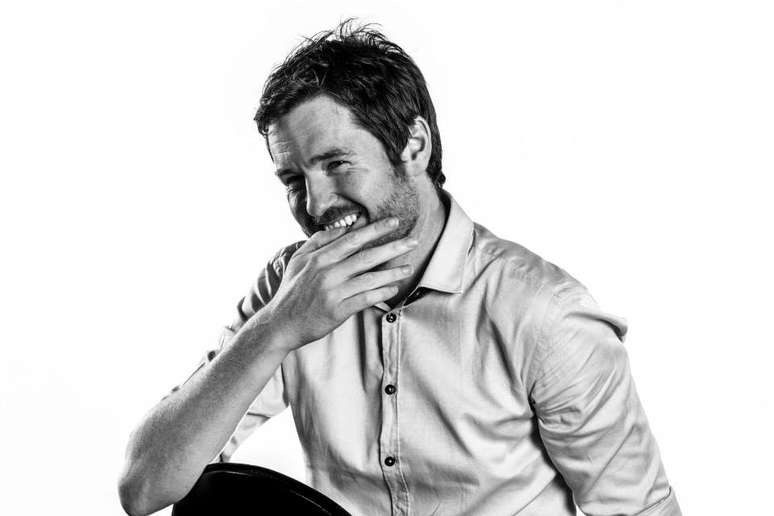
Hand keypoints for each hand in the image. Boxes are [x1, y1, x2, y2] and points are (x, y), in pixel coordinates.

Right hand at [257, 217, 416, 350]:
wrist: (281, 323)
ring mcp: (333, 292)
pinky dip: (381, 293)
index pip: (352, 239)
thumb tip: (343, 228)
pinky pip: (365, 299)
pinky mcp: (337, 311)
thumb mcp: (299, 260)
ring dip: (392, 272)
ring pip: (369, 278)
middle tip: (413, 240)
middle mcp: (327, 272)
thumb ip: (319, 241)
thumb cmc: (292, 290)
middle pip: (366, 256)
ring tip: (408, 268)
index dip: (375, 229)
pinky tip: (393, 289)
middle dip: (392, 247)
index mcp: (319, 258)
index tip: (393, 221)